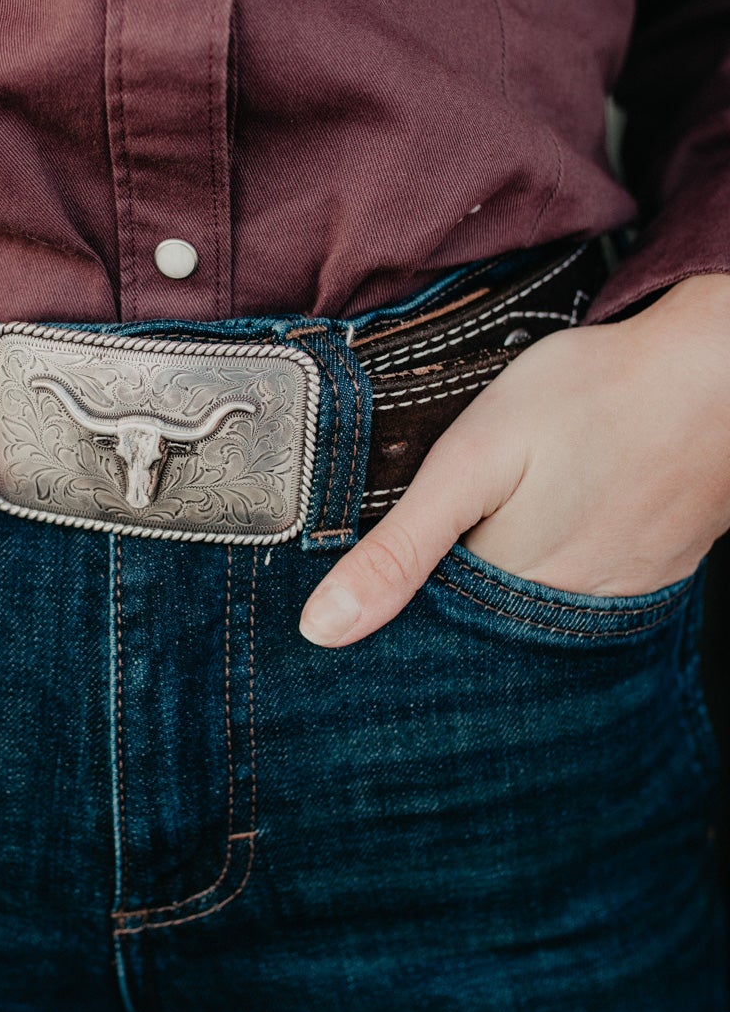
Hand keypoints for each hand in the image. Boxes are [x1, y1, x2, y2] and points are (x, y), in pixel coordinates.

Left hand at [299, 272, 729, 645]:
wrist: (715, 374)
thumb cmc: (594, 398)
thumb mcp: (473, 459)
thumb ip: (400, 548)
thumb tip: (322, 629)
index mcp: (503, 595)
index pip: (422, 638)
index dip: (386, 612)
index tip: (357, 593)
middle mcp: (560, 618)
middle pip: (477, 635)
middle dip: (440, 606)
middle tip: (433, 542)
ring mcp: (613, 601)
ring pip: (527, 619)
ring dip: (497, 591)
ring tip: (493, 525)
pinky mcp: (647, 577)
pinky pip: (577, 599)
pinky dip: (550, 575)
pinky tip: (547, 526)